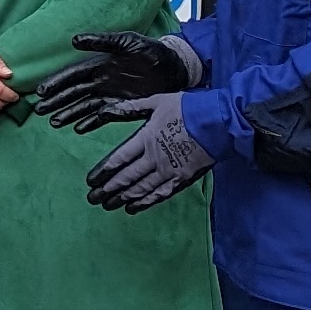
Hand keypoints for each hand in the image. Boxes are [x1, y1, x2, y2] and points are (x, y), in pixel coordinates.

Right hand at [35, 30, 197, 131]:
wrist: (178, 68)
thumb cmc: (154, 51)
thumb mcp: (129, 42)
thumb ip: (103, 41)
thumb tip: (74, 39)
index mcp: (101, 64)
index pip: (73, 75)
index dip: (57, 82)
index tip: (41, 91)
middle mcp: (102, 80)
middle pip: (74, 93)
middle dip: (57, 101)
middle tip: (40, 110)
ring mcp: (112, 94)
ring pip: (84, 106)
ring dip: (69, 113)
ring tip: (54, 122)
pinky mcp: (124, 106)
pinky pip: (102, 115)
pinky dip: (90, 122)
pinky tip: (79, 129)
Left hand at [82, 95, 214, 212]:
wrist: (219, 122)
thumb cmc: (188, 109)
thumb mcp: (156, 101)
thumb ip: (130, 108)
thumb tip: (104, 111)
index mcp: (146, 138)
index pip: (119, 159)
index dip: (103, 172)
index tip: (91, 181)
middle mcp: (154, 158)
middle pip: (126, 177)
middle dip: (108, 189)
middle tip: (93, 199)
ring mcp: (169, 171)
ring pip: (141, 189)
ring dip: (123, 198)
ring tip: (108, 206)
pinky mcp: (182, 179)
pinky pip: (160, 194)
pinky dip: (145, 202)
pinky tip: (133, 207)